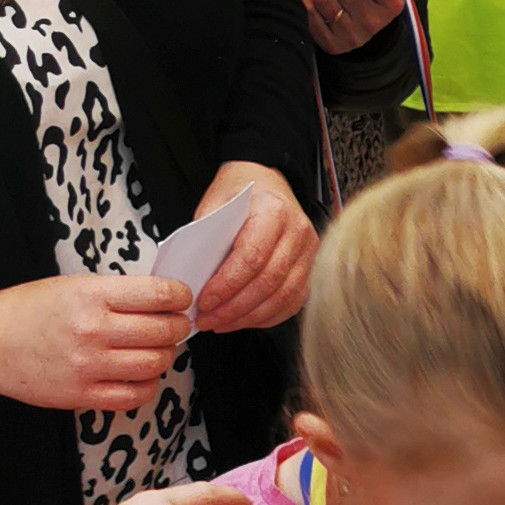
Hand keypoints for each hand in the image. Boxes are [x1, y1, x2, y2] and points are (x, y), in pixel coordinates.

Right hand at [0, 268, 192, 411]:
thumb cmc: (28, 309)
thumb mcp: (72, 286)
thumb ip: (114, 294)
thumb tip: (161, 300)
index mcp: (91, 296)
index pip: (158, 295)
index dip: (180, 297)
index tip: (182, 299)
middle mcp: (92, 331)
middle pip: (163, 332)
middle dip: (178, 327)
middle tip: (176, 325)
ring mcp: (87, 366)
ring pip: (155, 364)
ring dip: (165, 356)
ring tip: (156, 348)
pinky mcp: (81, 395)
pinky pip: (134, 395)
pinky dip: (147, 384)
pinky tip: (139, 373)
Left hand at [190, 161, 316, 336]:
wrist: (265, 181)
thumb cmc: (239, 192)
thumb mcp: (214, 204)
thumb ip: (207, 239)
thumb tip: (194, 280)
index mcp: (273, 211)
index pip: (252, 257)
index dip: (227, 285)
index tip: (204, 301)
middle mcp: (297, 231)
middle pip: (269, 281)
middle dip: (235, 307)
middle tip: (208, 319)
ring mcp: (308, 252)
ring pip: (283, 296)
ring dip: (249, 316)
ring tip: (221, 323)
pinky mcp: (310, 268)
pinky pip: (292, 302)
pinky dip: (267, 317)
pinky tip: (244, 320)